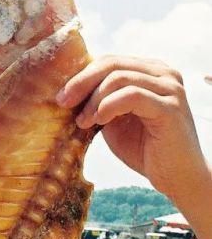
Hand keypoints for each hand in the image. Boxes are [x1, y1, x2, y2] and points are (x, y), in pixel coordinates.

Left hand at [57, 56, 209, 202]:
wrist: (177, 178)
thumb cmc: (145, 149)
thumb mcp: (114, 119)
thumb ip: (99, 101)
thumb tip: (67, 91)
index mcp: (150, 71)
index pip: (110, 60)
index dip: (82, 75)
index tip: (62, 96)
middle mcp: (164, 73)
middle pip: (112, 63)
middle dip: (82, 82)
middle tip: (63, 102)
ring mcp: (170, 88)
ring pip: (119, 78)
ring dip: (93, 100)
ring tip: (83, 121)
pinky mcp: (170, 107)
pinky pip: (131, 95)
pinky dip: (108, 106)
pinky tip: (98, 121)